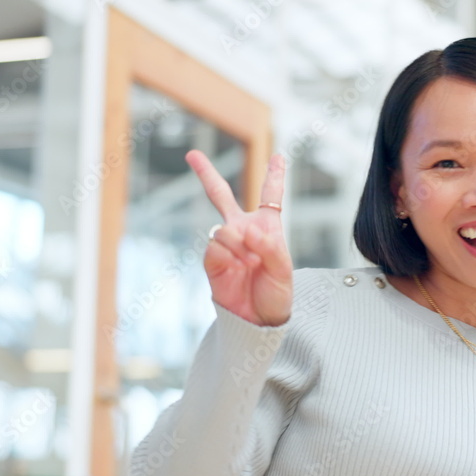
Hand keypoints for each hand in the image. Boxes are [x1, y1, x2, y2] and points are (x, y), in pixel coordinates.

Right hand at [187, 150, 291, 326]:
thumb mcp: (284, 270)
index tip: (278, 156)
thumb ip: (269, 246)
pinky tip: (238, 267)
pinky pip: (214, 248)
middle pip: (221, 196)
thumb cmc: (276, 294)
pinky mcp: (212, 261)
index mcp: (267, 228)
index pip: (270, 196)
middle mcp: (243, 231)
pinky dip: (228, 256)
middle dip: (206, 174)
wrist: (258, 320)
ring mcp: (226, 245)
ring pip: (222, 230)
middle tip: (192, 155)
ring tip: (250, 264)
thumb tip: (246, 231)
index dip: (274, 176)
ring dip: (238, 245)